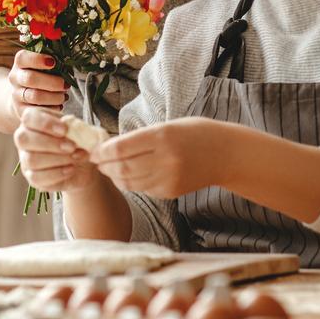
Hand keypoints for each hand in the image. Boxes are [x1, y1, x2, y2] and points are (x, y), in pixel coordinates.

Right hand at [8, 50, 67, 118]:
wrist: (23, 96)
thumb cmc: (41, 75)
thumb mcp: (43, 65)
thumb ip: (53, 60)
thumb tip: (69, 61)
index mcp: (20, 63)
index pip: (23, 58)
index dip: (37, 59)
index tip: (53, 62)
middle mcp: (15, 78)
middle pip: (30, 78)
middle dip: (52, 82)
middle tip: (65, 85)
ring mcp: (17, 95)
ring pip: (35, 96)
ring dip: (54, 97)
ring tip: (64, 96)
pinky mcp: (21, 110)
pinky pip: (38, 110)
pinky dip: (52, 108)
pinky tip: (59, 105)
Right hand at [14, 107, 99, 192]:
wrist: (83, 164)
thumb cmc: (76, 141)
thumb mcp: (76, 129)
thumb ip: (72, 126)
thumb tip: (72, 128)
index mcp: (33, 121)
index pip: (28, 118)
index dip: (45, 123)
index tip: (65, 130)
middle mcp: (24, 139)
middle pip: (24, 139)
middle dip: (50, 143)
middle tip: (72, 147)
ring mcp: (25, 159)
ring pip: (31, 159)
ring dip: (57, 159)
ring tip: (75, 157)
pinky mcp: (31, 177)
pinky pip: (37, 177)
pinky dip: (57, 173)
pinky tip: (71, 169)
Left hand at [90, 117, 226, 198]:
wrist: (226, 154)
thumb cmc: (194, 133)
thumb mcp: (167, 126)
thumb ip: (140, 137)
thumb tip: (109, 147)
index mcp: (161, 137)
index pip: (120, 148)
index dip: (101, 152)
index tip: (93, 150)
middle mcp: (164, 160)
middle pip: (122, 168)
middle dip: (104, 165)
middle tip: (96, 161)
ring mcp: (169, 179)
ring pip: (130, 182)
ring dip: (115, 176)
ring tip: (108, 168)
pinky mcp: (171, 192)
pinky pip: (143, 189)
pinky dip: (131, 183)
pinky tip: (128, 175)